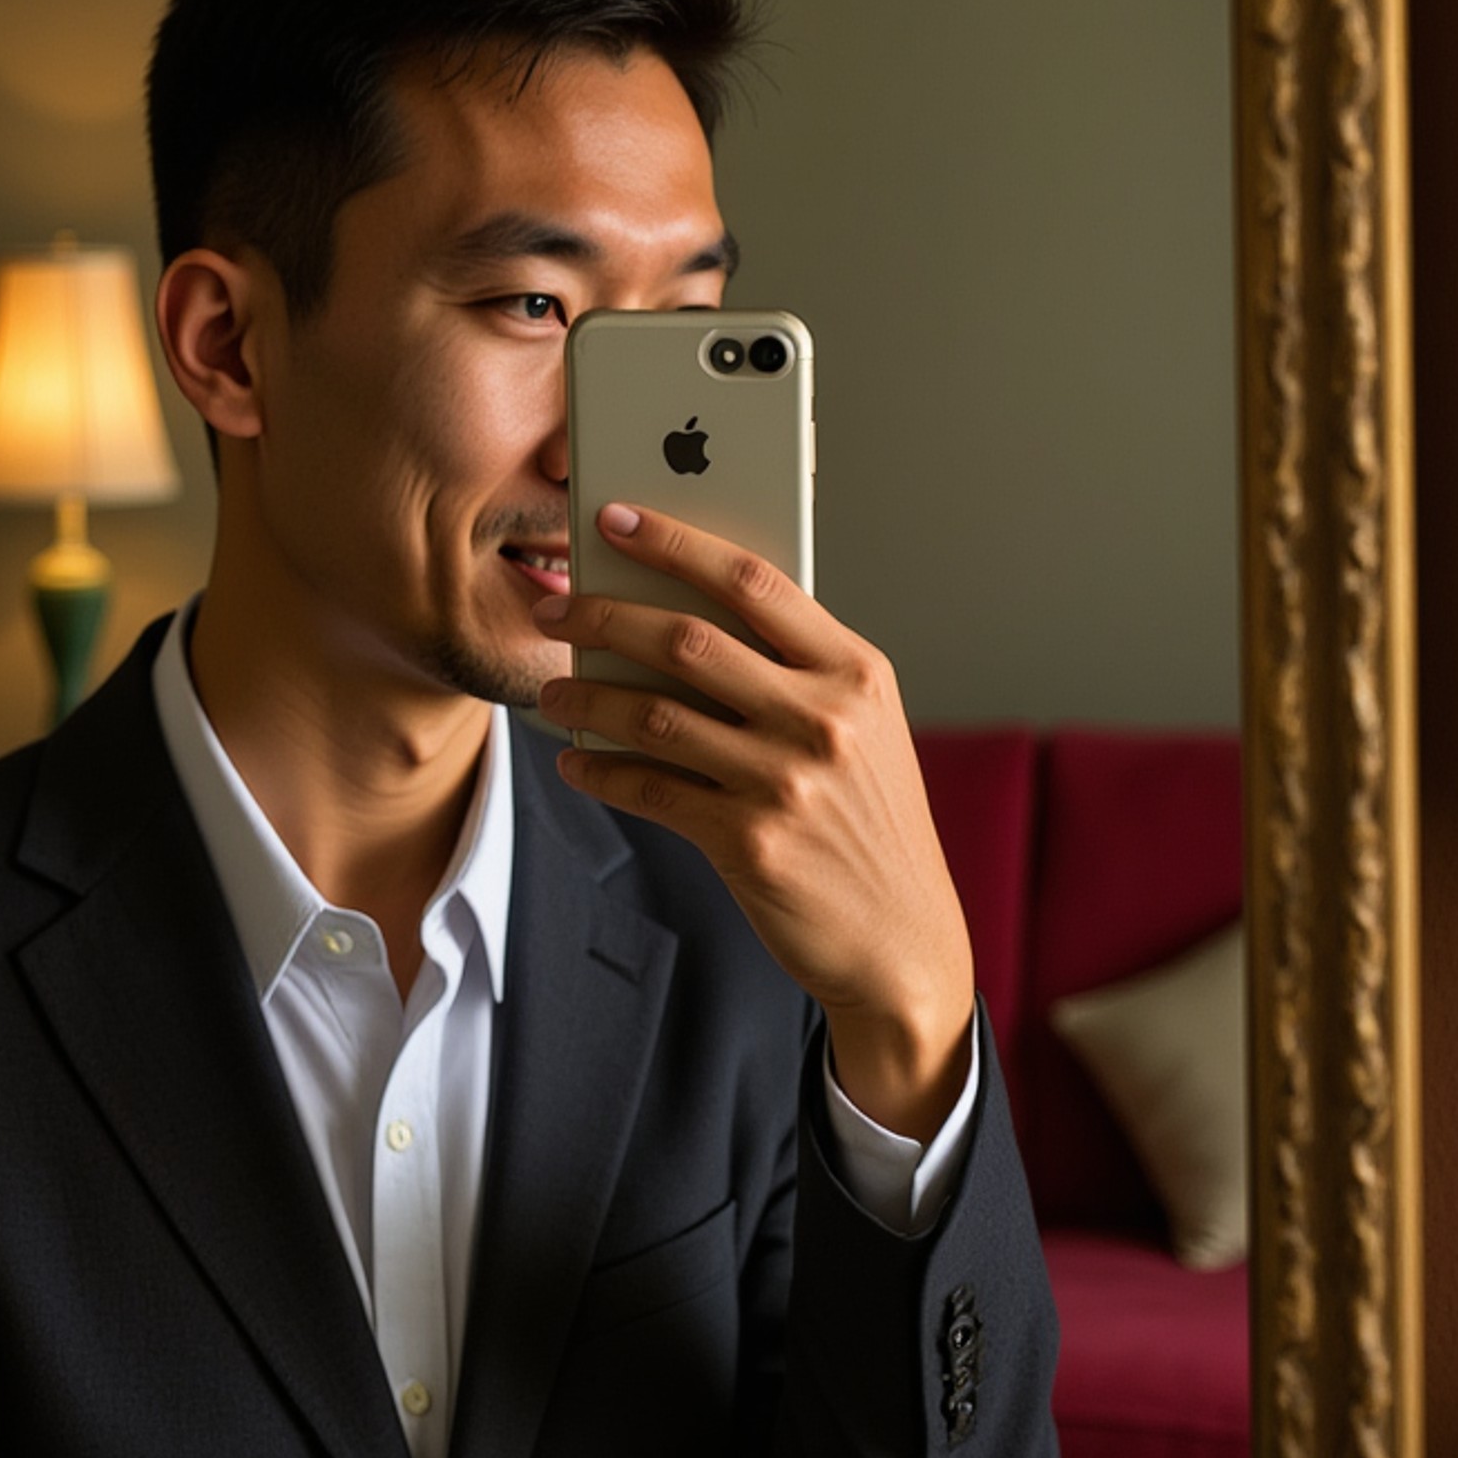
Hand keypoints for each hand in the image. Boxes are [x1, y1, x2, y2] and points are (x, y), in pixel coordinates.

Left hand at [535, 502, 974, 1142]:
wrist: (904, 940)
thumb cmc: (869, 821)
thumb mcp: (862, 728)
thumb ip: (797, 671)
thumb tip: (683, 614)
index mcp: (857, 672)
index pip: (753, 581)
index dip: (676, 541)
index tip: (616, 518)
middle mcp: (825, 718)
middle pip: (690, 640)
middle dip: (607, 615)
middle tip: (556, 609)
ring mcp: (786, 781)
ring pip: (656, 713)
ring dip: (590, 696)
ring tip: (553, 690)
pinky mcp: (749, 842)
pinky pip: (651, 788)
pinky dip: (603, 771)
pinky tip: (576, 763)